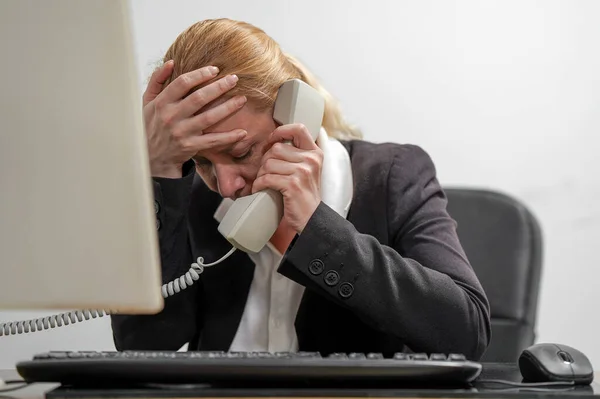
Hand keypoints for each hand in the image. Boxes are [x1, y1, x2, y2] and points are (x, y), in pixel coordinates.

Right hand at [142, 61, 247, 177]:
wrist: (149, 155)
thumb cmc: (151, 124)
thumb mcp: (147, 101)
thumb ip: (157, 80)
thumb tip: (171, 62)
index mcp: (162, 103)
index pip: (183, 83)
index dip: (200, 74)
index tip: (215, 69)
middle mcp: (171, 116)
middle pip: (199, 98)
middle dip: (219, 87)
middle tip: (235, 79)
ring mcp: (181, 132)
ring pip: (209, 117)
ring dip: (228, 108)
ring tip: (242, 99)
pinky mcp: (190, 147)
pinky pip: (213, 141)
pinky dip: (228, 137)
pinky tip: (242, 132)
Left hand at [252, 124, 322, 232]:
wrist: (311, 219)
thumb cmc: (304, 195)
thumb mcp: (307, 170)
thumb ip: (297, 154)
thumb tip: (274, 140)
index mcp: (315, 153)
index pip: (298, 128)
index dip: (280, 131)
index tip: (271, 141)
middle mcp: (311, 160)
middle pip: (276, 148)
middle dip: (265, 161)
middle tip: (264, 173)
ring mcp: (303, 172)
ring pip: (269, 163)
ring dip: (260, 174)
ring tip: (263, 183)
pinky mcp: (293, 184)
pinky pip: (266, 178)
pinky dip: (259, 185)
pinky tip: (260, 189)